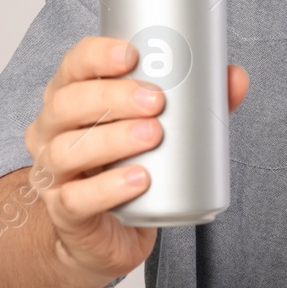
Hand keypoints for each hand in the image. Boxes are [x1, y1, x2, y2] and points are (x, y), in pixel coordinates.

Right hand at [23, 36, 248, 287]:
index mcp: (71, 99)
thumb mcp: (155, 129)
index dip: (96, 55)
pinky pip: (76, 199)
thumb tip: (235, 77)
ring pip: (67, 150)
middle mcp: (51, 132)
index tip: (131, 54)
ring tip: (153, 135)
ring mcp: (53, 174)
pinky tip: (139, 179)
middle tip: (155, 100)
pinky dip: (108, 188)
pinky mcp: (65, 213)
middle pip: (66, 104)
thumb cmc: (125, 165)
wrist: (103, 233)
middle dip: (112, 97)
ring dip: (112, 139)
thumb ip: (195, 104)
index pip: (72, 67)